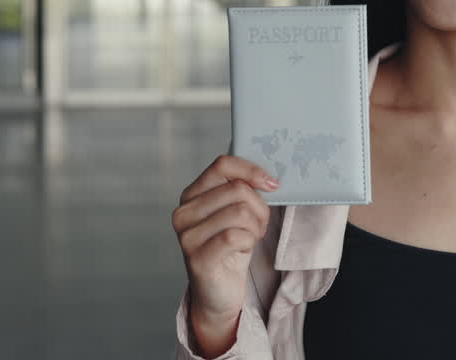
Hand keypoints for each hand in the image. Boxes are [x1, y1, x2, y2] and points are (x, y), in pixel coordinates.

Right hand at [173, 155, 278, 341]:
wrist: (220, 292)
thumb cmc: (231, 247)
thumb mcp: (237, 211)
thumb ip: (243, 190)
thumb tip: (267, 178)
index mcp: (192, 194)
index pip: (222, 164)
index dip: (252, 170)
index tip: (272, 184)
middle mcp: (183, 212)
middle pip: (237, 189)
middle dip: (259, 207)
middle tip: (259, 224)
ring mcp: (187, 236)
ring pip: (240, 212)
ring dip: (256, 226)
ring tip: (251, 237)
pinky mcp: (197, 258)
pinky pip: (235, 236)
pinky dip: (249, 241)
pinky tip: (244, 248)